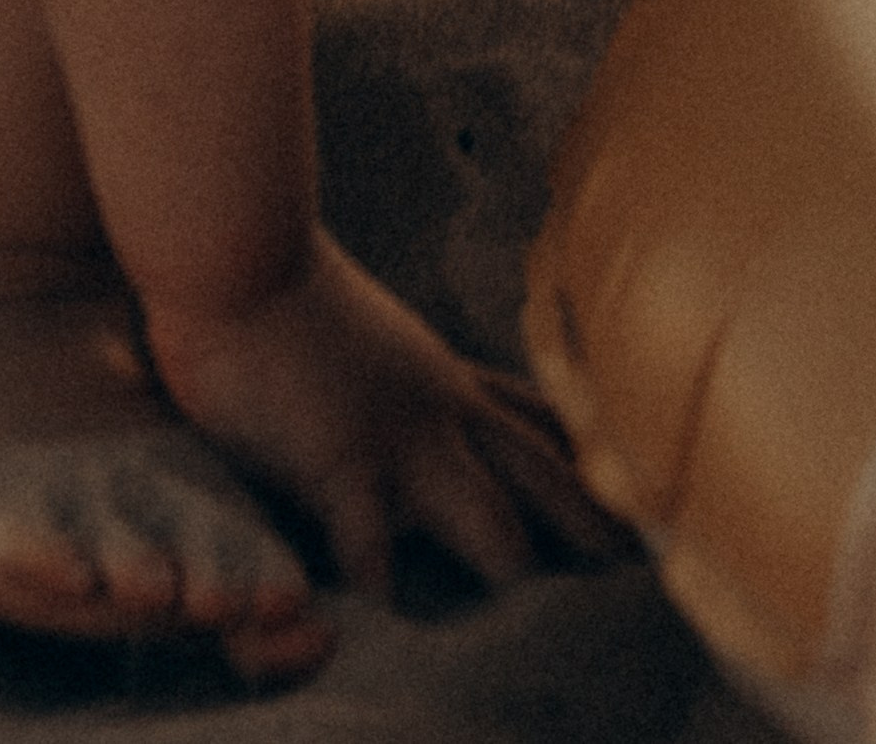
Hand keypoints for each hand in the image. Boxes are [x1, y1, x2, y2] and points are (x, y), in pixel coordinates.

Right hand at [144, 232, 624, 600]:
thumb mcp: (370, 334)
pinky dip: (381, 583)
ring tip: (540, 614)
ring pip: (485, 511)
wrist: (244, 253)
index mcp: (443, 374)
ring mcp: (399, 435)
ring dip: (510, 562)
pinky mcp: (344, 457)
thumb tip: (410, 392)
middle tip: (629, 564)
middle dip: (587, 519)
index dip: (584, 451)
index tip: (632, 480)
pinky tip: (391, 621)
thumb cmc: (285, 289)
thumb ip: (398, 371)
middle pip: (539, 468)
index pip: (535, 415)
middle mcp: (440, 404)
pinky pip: (371, 537)